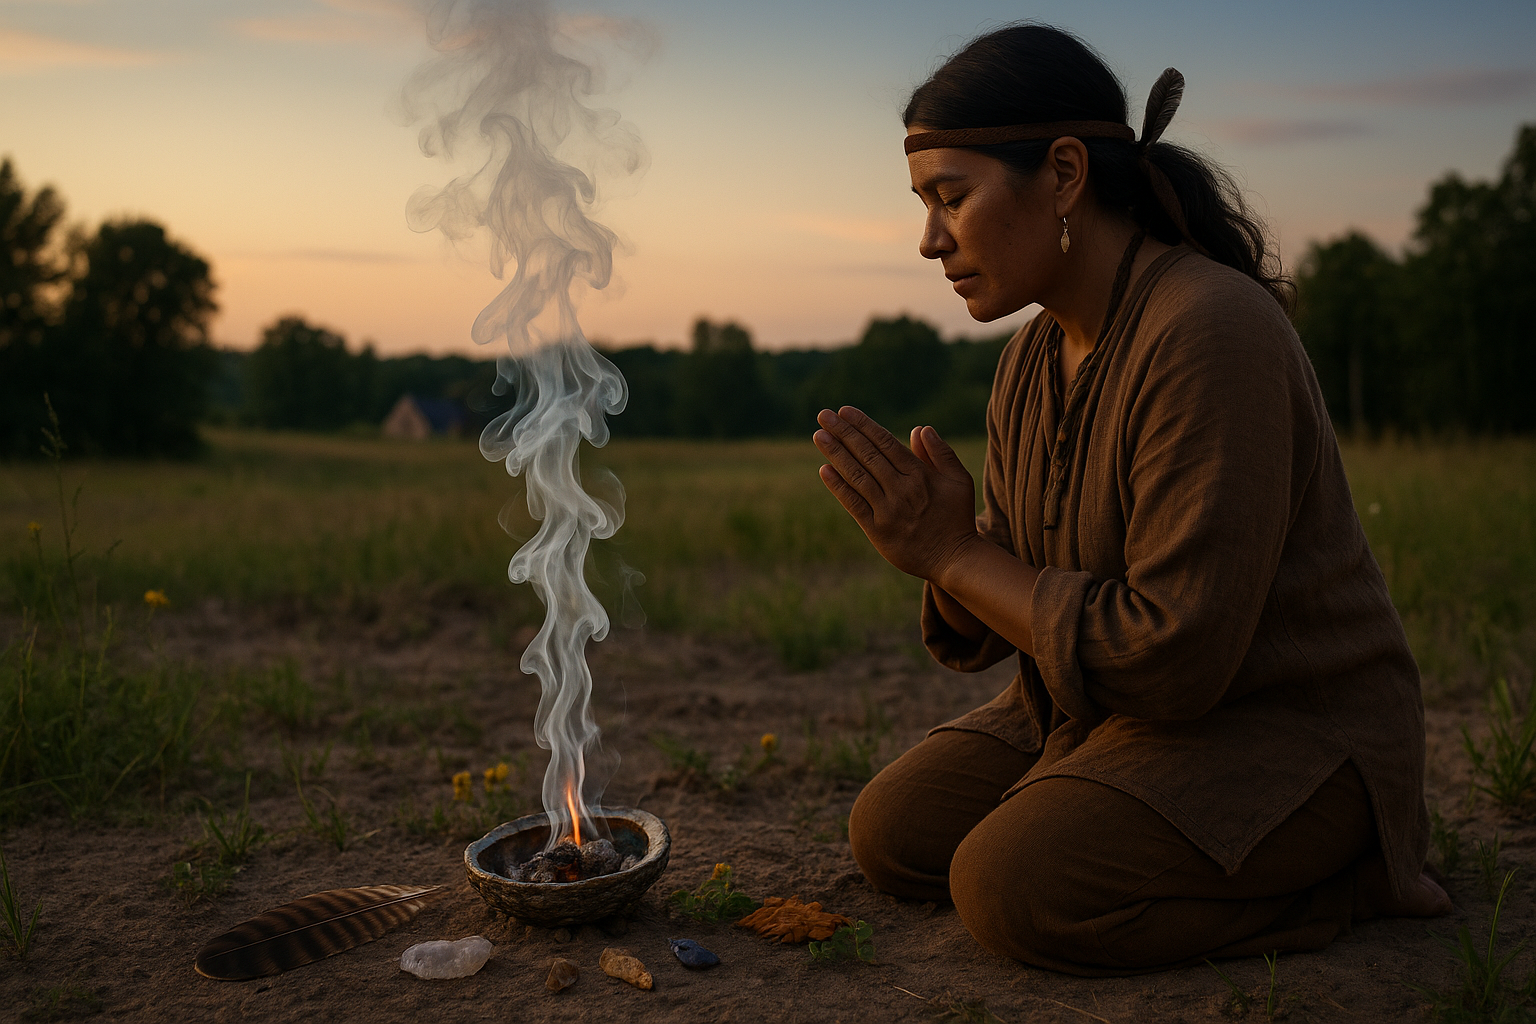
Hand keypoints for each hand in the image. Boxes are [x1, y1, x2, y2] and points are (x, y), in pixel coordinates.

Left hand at [812, 406, 977, 583]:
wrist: (954, 559)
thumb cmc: (957, 518)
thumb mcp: (959, 481)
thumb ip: (940, 453)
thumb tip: (920, 428)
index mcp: (920, 474)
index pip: (885, 443)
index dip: (863, 425)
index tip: (845, 411)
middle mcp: (901, 489)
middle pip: (867, 454)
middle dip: (844, 432)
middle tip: (823, 416)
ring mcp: (888, 510)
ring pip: (857, 475)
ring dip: (836, 453)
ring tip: (819, 435)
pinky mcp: (877, 530)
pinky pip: (854, 504)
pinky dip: (838, 486)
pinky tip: (824, 470)